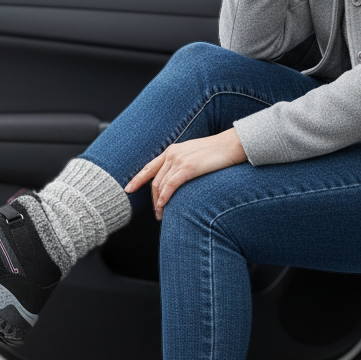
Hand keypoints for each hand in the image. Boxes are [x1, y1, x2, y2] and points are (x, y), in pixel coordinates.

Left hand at [125, 128, 247, 219]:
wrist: (232, 145)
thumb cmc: (217, 152)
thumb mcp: (194, 154)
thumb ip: (183, 163)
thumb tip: (177, 178)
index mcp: (172, 150)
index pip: (149, 167)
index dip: (137, 179)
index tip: (128, 189)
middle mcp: (172, 154)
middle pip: (154, 180)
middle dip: (152, 199)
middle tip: (156, 213)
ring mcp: (179, 160)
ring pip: (161, 185)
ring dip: (159, 203)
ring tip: (161, 215)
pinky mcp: (188, 168)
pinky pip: (170, 186)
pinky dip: (164, 198)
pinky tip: (163, 207)